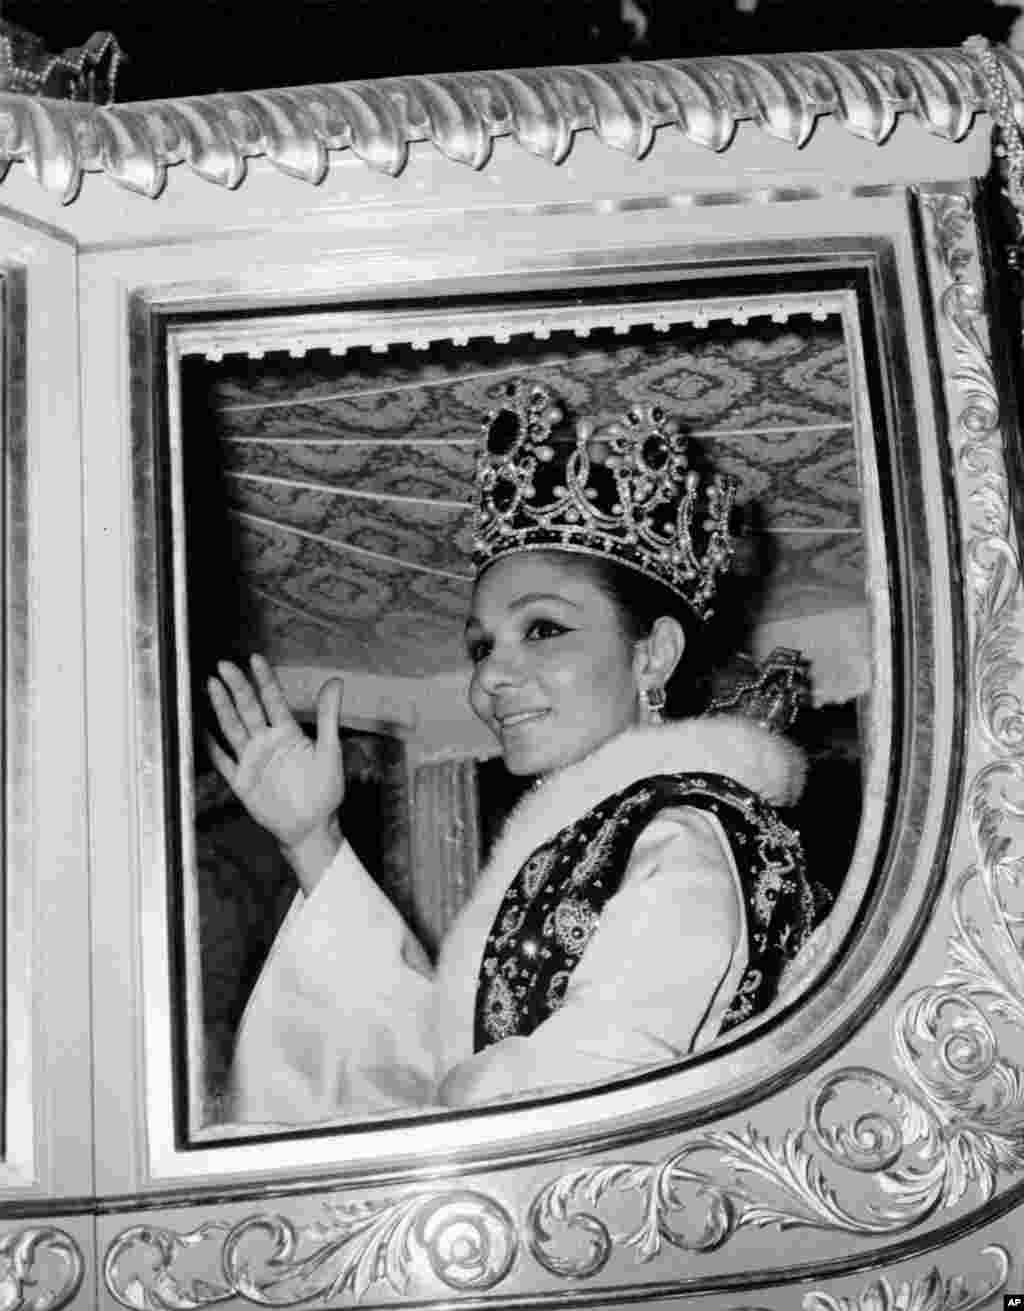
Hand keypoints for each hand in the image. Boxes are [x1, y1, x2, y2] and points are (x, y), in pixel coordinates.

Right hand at [206, 656, 344, 891]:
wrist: (311, 827)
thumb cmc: (324, 790)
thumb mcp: (330, 751)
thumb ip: (328, 717)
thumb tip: (336, 682)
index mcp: (288, 733)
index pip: (273, 700)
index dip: (264, 679)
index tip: (255, 658)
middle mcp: (266, 741)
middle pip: (248, 709)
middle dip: (236, 687)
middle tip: (224, 665)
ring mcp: (252, 760)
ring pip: (232, 728)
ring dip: (221, 708)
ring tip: (210, 686)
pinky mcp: (241, 781)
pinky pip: (223, 761)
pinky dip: (212, 747)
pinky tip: (200, 730)